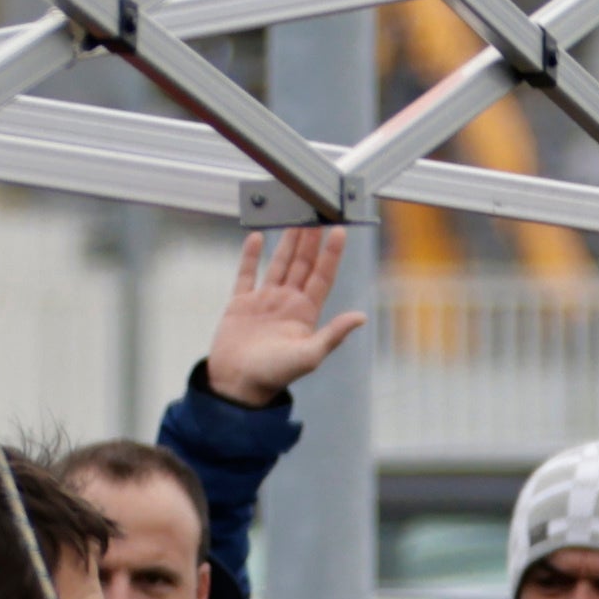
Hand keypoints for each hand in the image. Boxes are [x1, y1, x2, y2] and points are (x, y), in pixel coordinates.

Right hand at [205, 221, 363, 406]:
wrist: (237, 385)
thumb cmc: (274, 374)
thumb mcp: (309, 355)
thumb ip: (333, 334)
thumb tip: (361, 317)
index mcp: (306, 312)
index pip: (322, 275)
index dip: (331, 254)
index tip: (338, 231)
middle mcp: (288, 302)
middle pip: (302, 264)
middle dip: (310, 240)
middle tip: (316, 213)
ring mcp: (264, 301)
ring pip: (279, 264)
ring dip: (287, 243)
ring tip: (295, 219)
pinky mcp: (240, 304)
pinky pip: (246, 274)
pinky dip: (251, 256)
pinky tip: (258, 238)